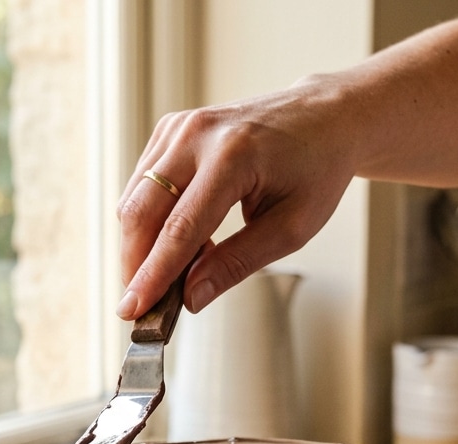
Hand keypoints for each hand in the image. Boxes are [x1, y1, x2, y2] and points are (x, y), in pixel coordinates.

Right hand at [115, 76, 351, 318]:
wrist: (324, 117)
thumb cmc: (315, 171)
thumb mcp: (291, 229)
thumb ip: (237, 263)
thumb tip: (190, 298)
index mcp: (233, 156)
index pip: (179, 229)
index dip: (152, 276)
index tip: (133, 311)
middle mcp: (197, 134)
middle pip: (141, 212)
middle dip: (135, 265)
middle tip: (143, 306)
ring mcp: (179, 127)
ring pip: (134, 200)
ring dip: (141, 246)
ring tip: (174, 272)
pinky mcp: (171, 131)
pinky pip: (142, 186)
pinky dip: (150, 222)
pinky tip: (180, 240)